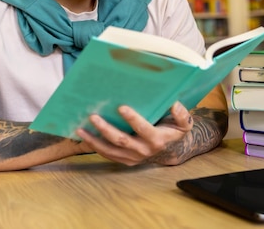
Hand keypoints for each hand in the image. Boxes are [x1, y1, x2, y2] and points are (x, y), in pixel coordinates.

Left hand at [74, 101, 193, 165]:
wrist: (169, 150)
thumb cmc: (173, 131)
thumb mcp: (184, 123)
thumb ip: (182, 115)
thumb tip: (174, 103)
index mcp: (157, 140)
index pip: (143, 129)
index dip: (133, 119)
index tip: (121, 107)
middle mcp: (143, 151)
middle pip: (121, 140)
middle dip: (106, 129)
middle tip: (93, 116)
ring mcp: (132, 157)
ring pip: (110, 150)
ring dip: (94, 140)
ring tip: (80, 129)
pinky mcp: (124, 160)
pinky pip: (107, 154)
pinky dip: (94, 146)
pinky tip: (83, 137)